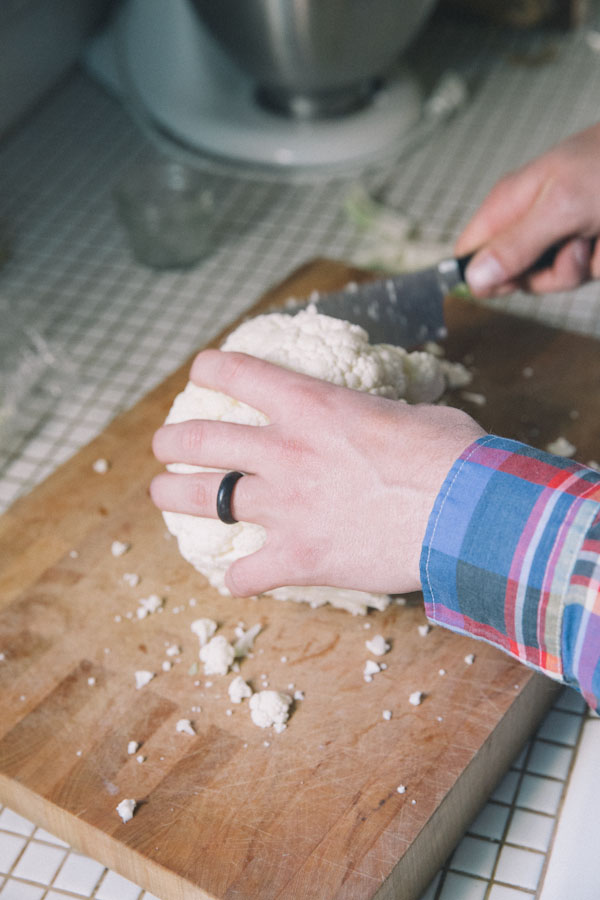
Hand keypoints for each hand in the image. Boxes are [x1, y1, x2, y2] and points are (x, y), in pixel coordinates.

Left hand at [150, 350, 484, 596]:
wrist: (465, 514)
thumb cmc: (453, 457)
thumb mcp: (415, 416)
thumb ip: (382, 420)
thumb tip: (388, 428)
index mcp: (311, 406)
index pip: (239, 373)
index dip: (211, 367)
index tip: (203, 369)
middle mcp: (285, 452)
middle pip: (201, 440)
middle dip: (171, 441)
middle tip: (163, 445)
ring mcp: (285, 506)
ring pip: (202, 499)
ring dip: (173, 494)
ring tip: (161, 492)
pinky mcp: (298, 557)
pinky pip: (246, 572)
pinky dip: (240, 576)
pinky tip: (240, 577)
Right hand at [456, 122, 599, 296]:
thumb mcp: (562, 207)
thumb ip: (515, 245)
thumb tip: (473, 277)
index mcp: (511, 203)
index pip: (469, 253)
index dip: (484, 276)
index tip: (512, 278)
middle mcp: (532, 221)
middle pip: (514, 277)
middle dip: (547, 274)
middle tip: (569, 245)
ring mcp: (562, 235)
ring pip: (554, 280)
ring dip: (583, 267)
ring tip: (598, 233)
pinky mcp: (590, 246)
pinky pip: (586, 273)